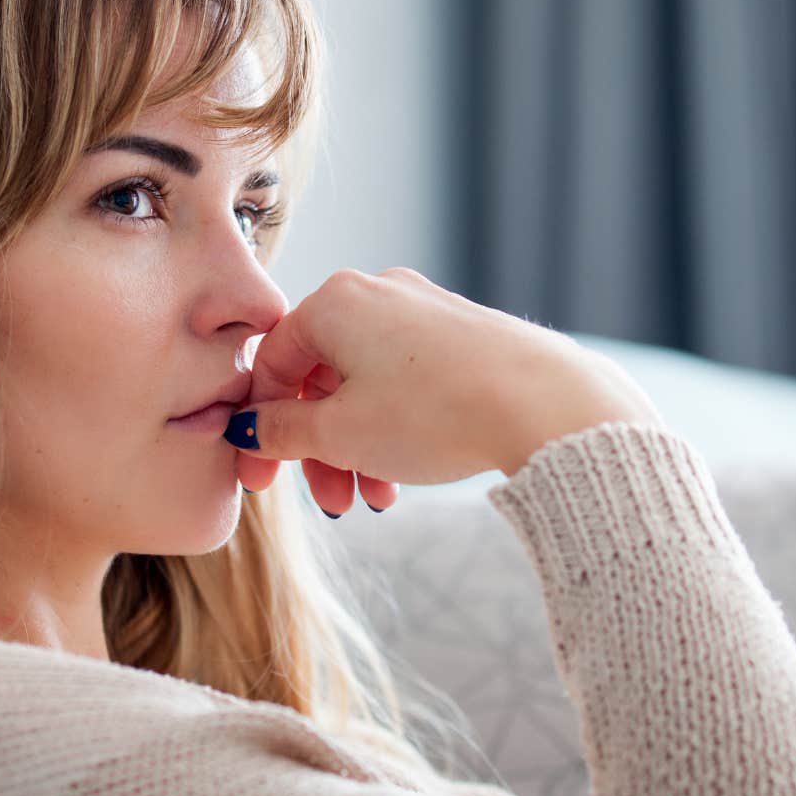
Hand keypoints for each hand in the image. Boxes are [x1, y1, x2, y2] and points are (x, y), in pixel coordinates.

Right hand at [231, 267, 664, 511]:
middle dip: (319, 449)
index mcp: (334, 302)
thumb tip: (252, 429)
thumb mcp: (340, 434)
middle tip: (329, 502)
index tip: (264, 481)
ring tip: (375, 500)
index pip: (273, 365)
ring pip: (366, 386)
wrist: (542, 403)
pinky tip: (407, 475)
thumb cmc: (434, 412)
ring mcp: (424, 310)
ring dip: (358, 447)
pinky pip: (407, 382)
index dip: (261, 430)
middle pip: (322, 379)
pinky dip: (395, 428)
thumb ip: (283, 431)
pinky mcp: (462, 334)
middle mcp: (377, 293)